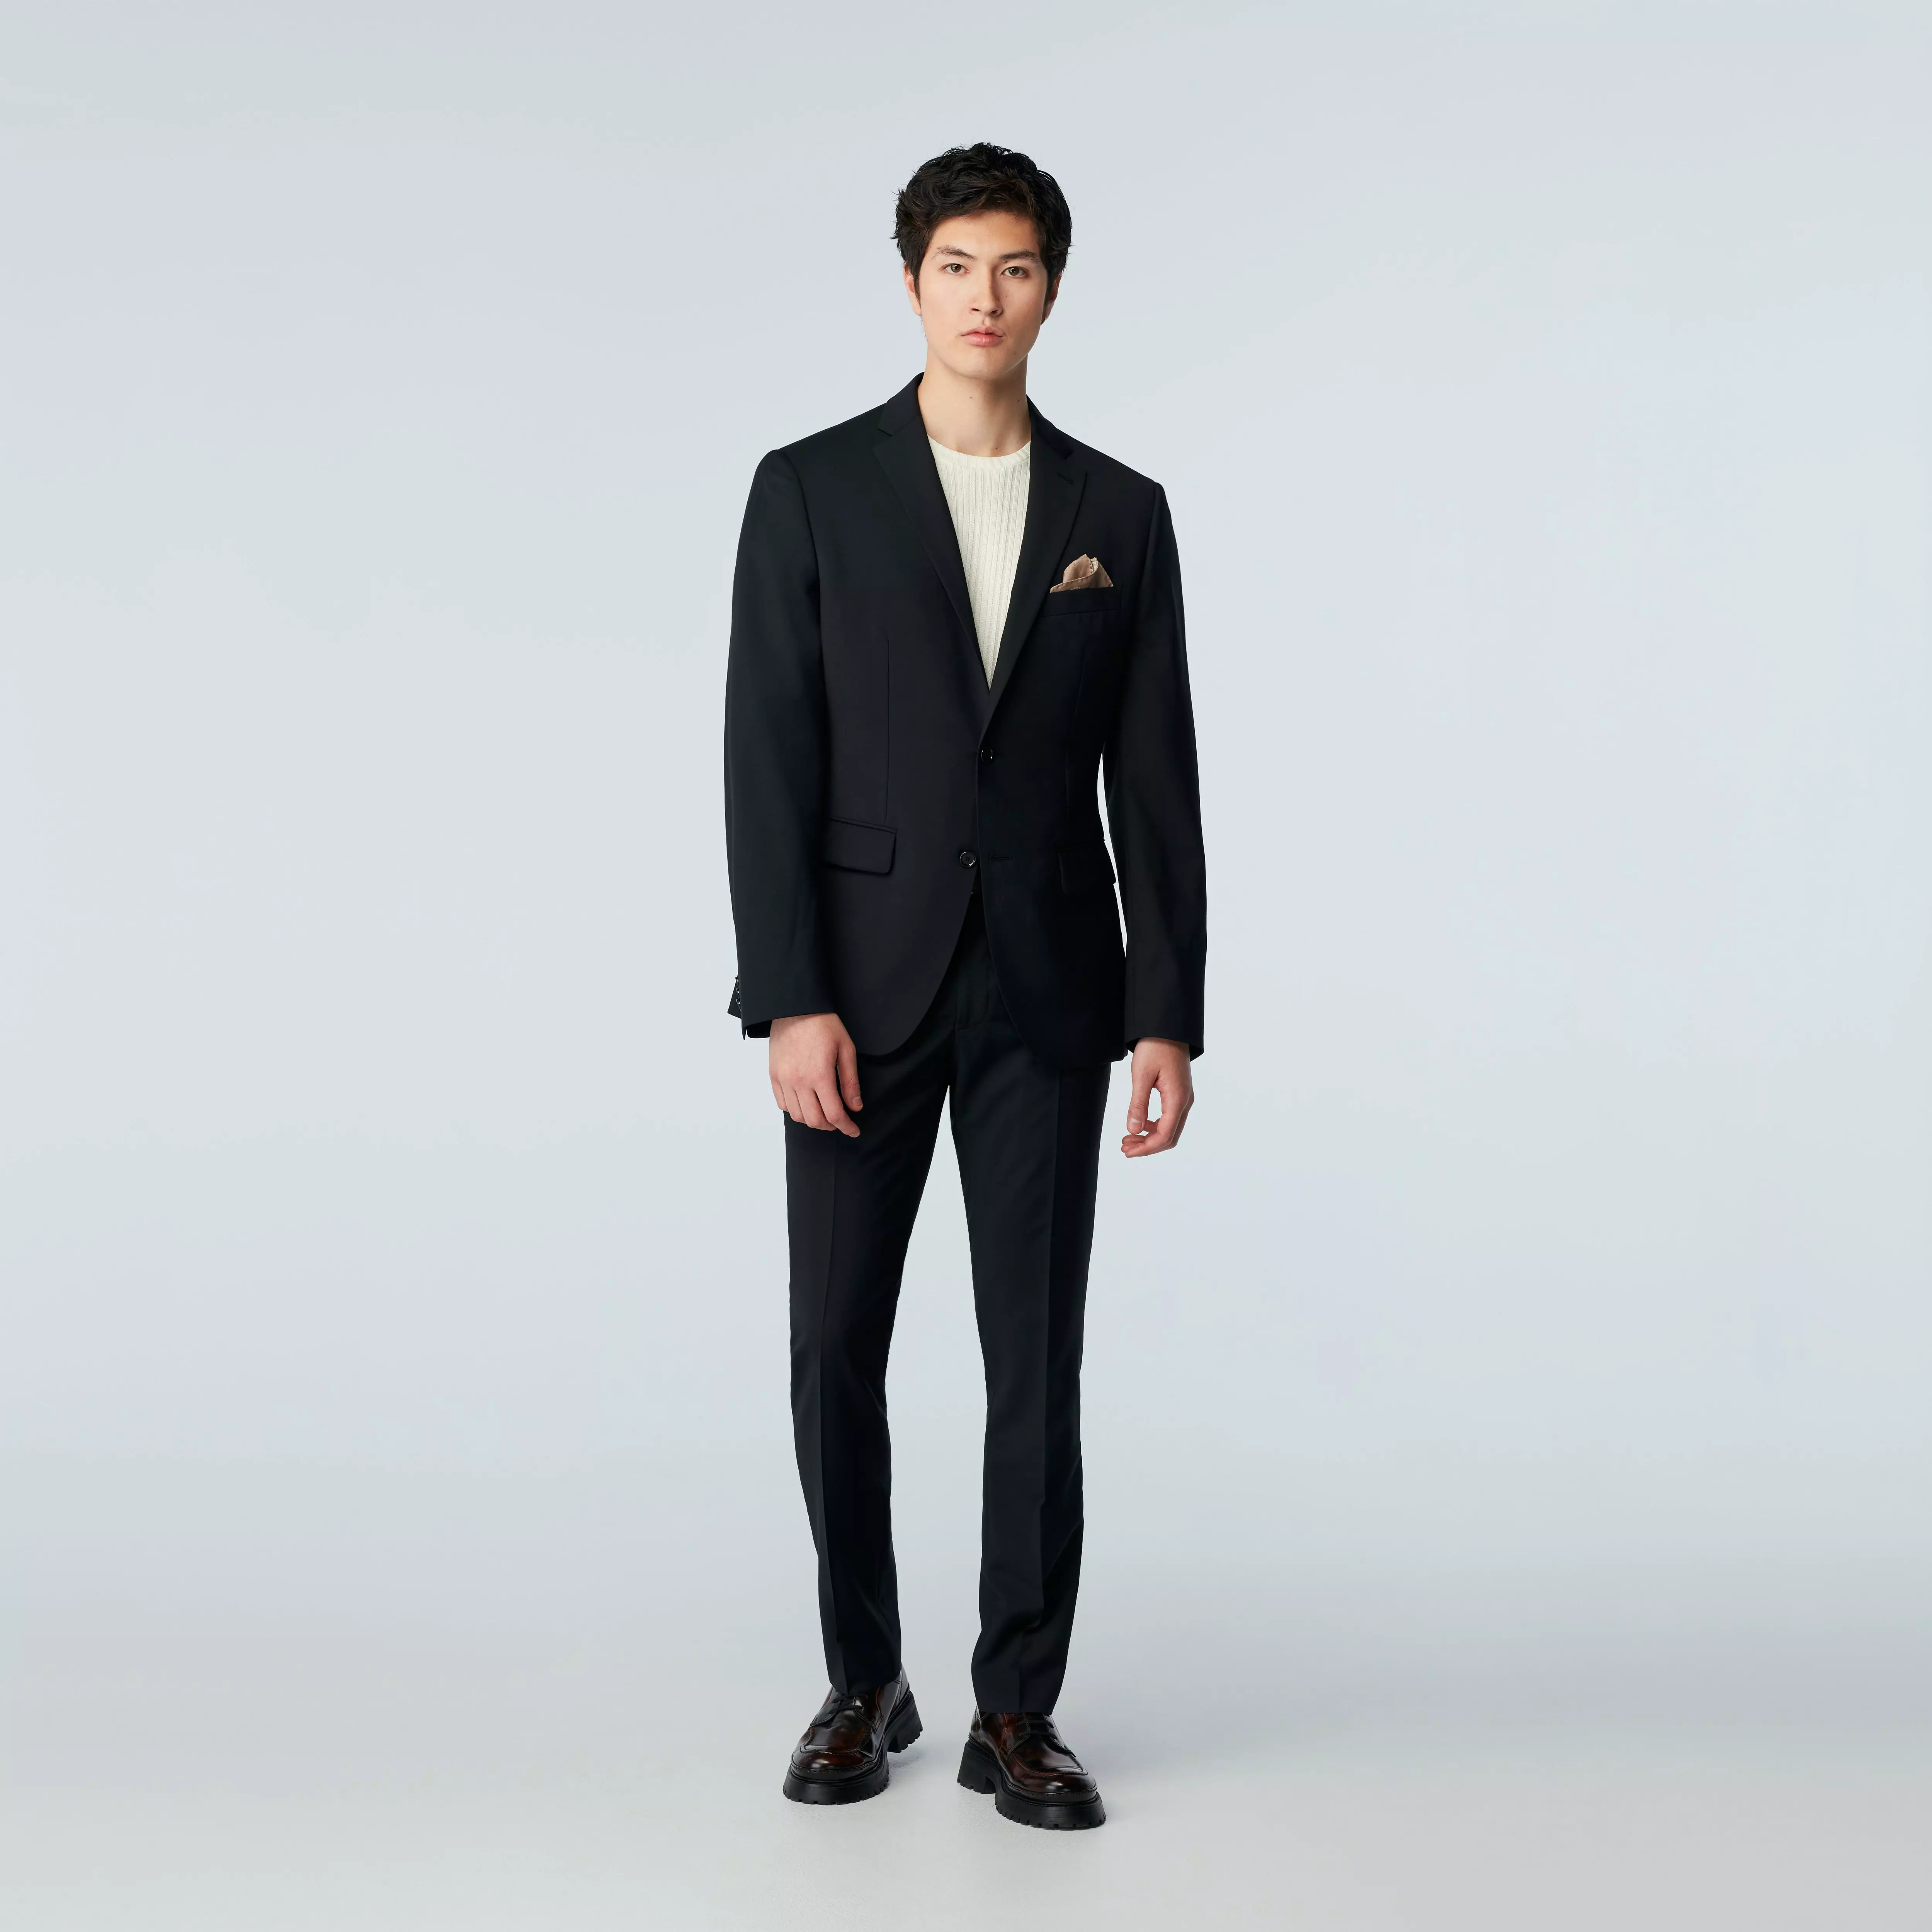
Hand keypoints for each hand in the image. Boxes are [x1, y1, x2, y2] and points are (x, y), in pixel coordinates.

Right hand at [770, 1012, 862, 1135]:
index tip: (854, 1130)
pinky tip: (807, 1103)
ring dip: (813, 1120)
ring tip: (824, 1113)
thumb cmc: (824, 1025)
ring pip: (797, 1116)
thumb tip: (855, 1107)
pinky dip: (796, 1110)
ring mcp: (783, 1079)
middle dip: (831, 1126)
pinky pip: (783, 1104)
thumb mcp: (846, 1049)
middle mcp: (799, 1082)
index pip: (834, 1114)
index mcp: (820, 1075)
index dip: (846, 1127)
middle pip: (815, 1120)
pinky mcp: (774, 1075)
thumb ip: (850, 1082)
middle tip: (841, 1121)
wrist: (795, 1007)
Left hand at [1122, 1037, 1192, 1156]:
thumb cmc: (1154, 1047)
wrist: (1167, 1028)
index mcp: (1177, 1099)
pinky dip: (1155, 1126)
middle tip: (1125, 1148)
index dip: (1146, 1148)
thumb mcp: (1141, 1075)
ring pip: (1170, 1129)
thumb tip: (1134, 1130)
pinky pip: (1170, 1118)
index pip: (1165, 1135)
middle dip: (1147, 1146)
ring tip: (1128, 1139)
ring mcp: (1184, 1098)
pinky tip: (1140, 1125)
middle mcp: (1184, 1102)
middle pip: (1170, 1136)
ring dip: (1150, 1137)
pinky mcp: (1179, 1093)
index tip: (1127, 1151)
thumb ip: (1138, 1104)